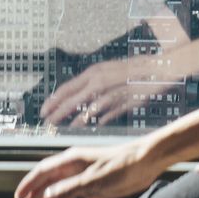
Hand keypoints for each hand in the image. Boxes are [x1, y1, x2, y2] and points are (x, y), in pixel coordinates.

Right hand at [13, 140, 156, 197]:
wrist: (146, 162)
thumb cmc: (120, 164)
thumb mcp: (93, 179)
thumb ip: (69, 188)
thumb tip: (47, 195)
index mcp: (72, 161)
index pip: (43, 172)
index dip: (28, 184)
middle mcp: (75, 171)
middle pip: (49, 187)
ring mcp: (85, 182)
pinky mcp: (95, 193)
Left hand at [41, 57, 166, 128]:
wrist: (154, 69)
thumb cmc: (129, 70)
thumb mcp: (106, 71)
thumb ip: (91, 84)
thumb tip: (76, 97)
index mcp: (93, 73)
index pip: (66, 88)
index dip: (53, 101)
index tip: (43, 111)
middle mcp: (99, 82)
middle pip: (72, 100)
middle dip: (58, 113)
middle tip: (47, 123)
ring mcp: (111, 93)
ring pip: (88, 111)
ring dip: (75, 121)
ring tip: (66, 129)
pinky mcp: (123, 103)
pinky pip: (107, 115)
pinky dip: (100, 121)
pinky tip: (95, 126)